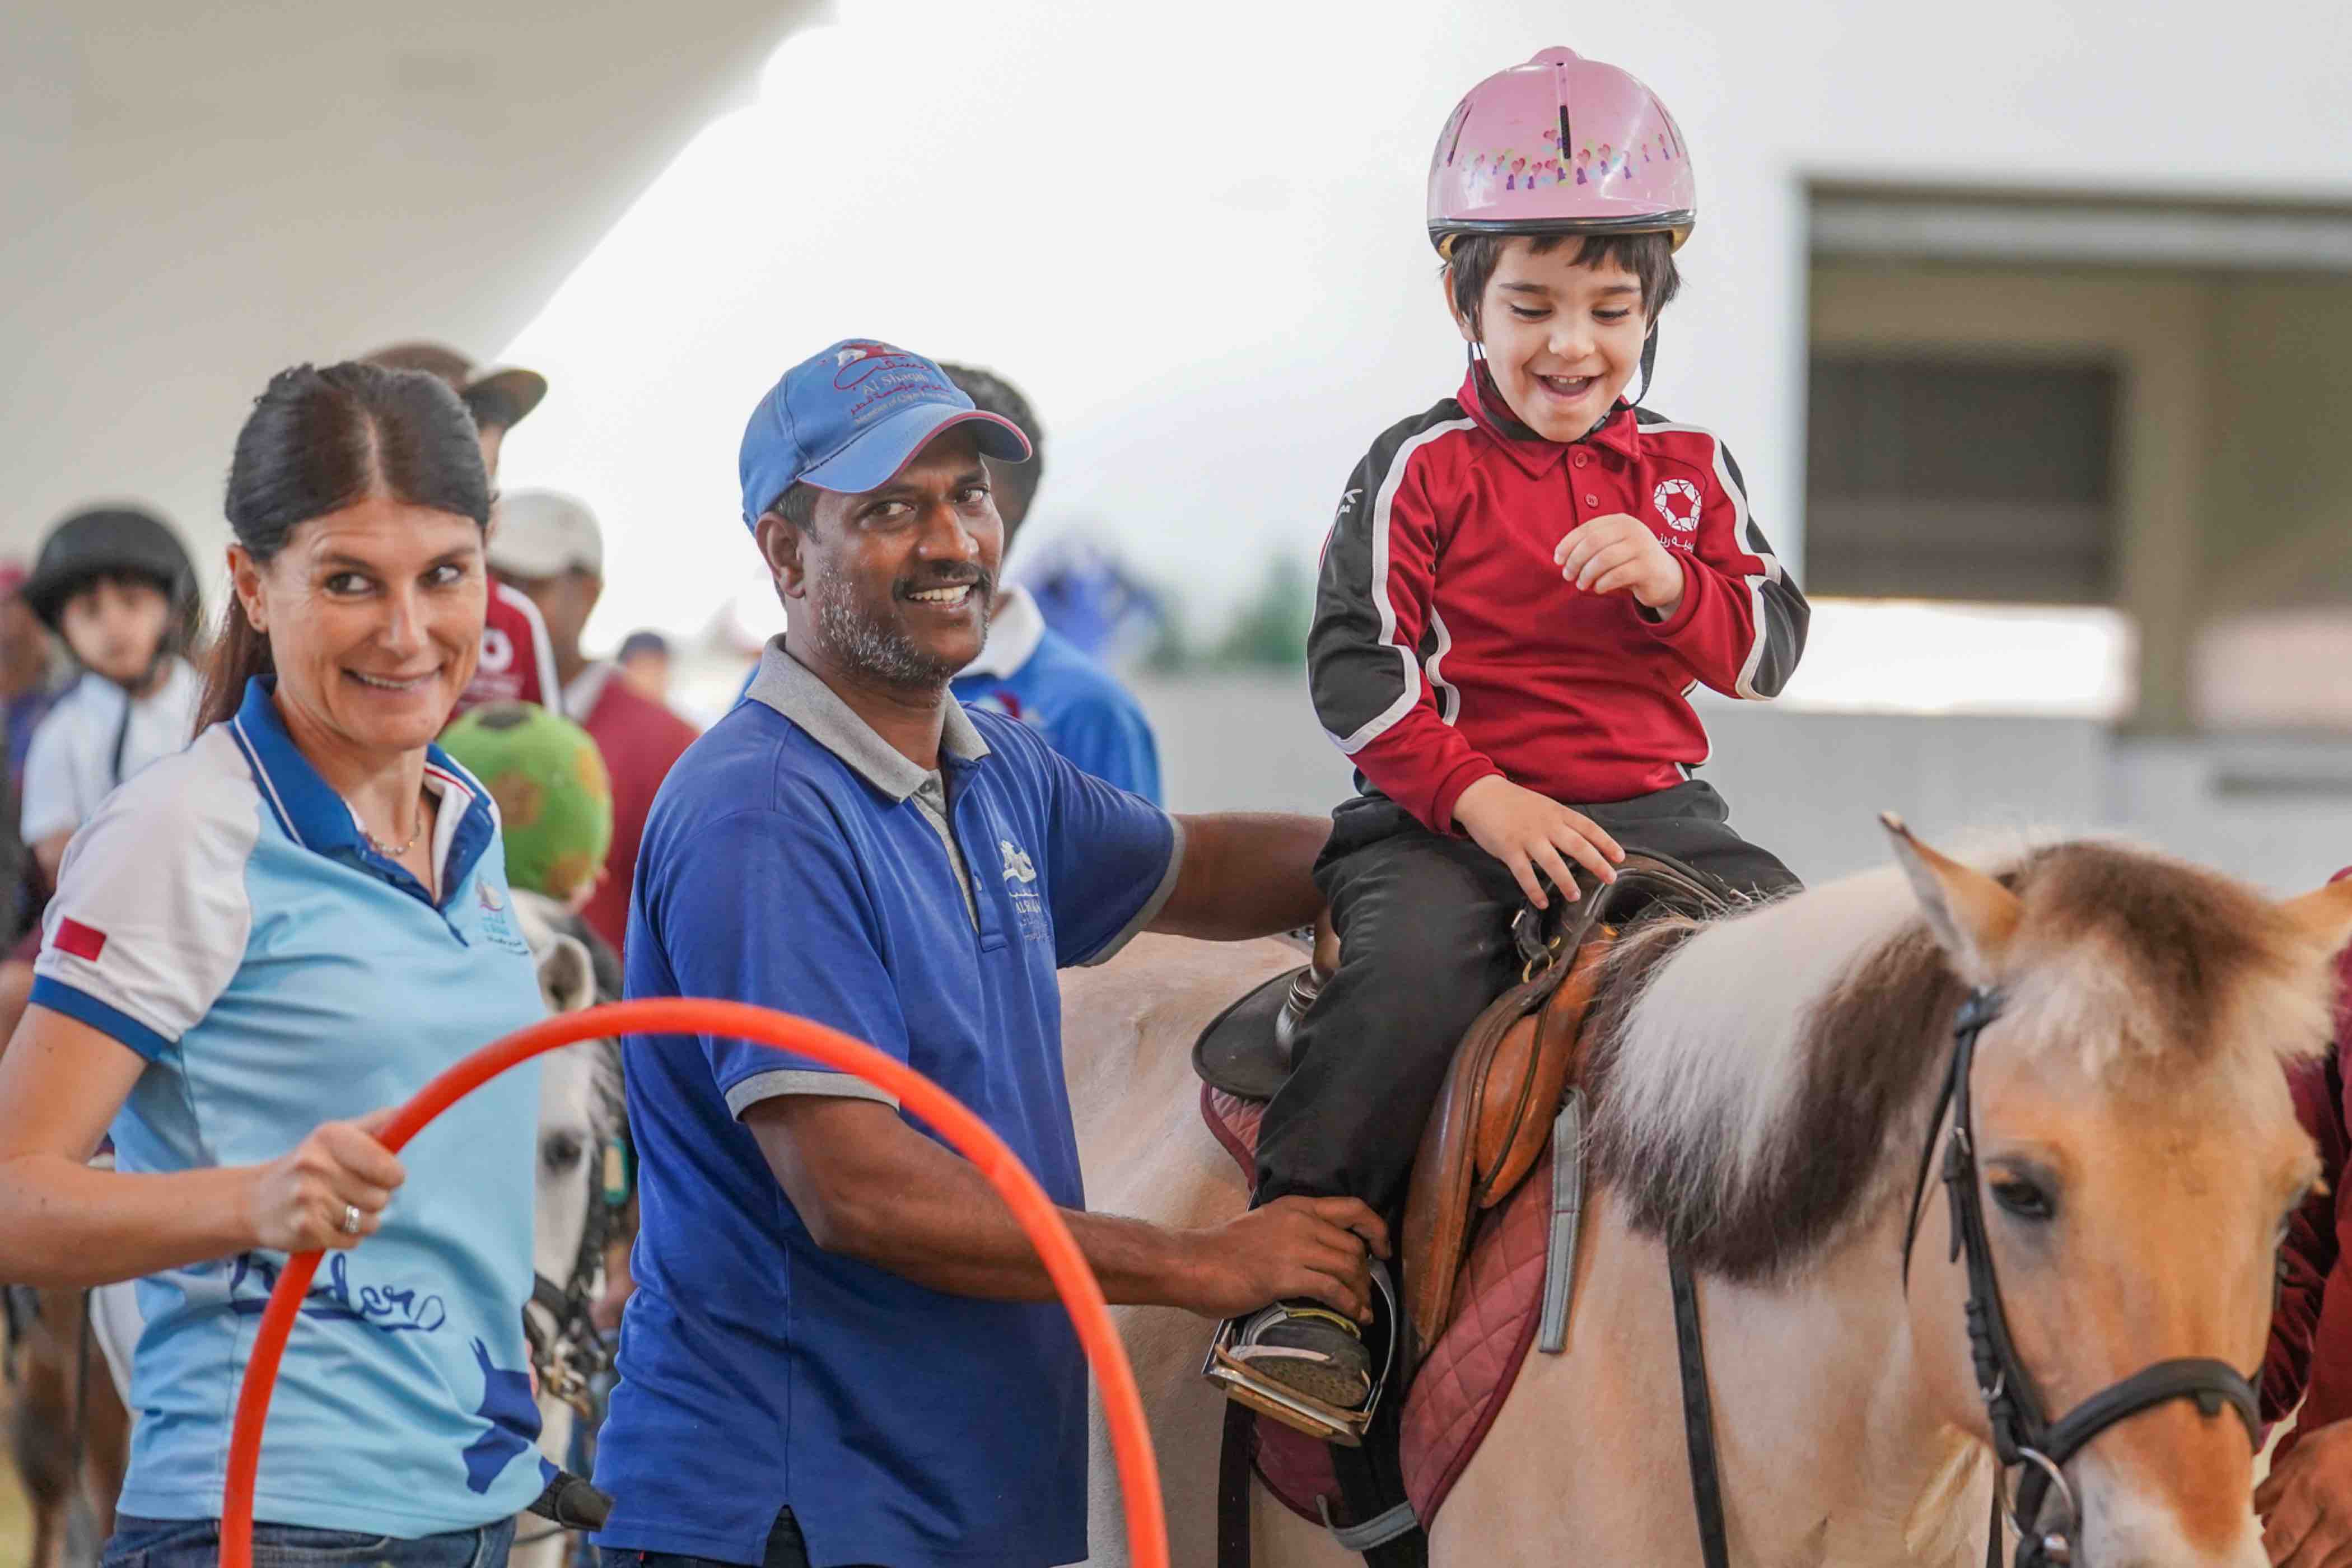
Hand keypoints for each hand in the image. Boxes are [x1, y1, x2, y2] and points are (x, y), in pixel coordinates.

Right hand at [245, 1108, 405, 1253]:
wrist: (254, 1201)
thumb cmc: (308, 1165)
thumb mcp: (335, 1136)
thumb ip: (373, 1125)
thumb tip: (402, 1115)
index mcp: (330, 1137)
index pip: (387, 1167)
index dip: (392, 1175)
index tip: (383, 1176)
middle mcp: (316, 1165)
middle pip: (381, 1198)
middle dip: (374, 1199)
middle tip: (348, 1193)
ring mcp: (308, 1199)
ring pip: (369, 1222)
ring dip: (361, 1221)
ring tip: (336, 1209)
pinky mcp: (305, 1229)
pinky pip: (352, 1241)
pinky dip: (345, 1237)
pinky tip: (325, 1224)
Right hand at [1185, 1197, 1388, 1321]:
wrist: (1192, 1263)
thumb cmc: (1223, 1251)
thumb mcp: (1266, 1225)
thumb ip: (1294, 1231)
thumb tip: (1321, 1252)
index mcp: (1297, 1206)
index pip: (1353, 1208)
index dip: (1376, 1229)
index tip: (1383, 1248)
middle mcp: (1301, 1221)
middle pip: (1354, 1246)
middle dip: (1366, 1273)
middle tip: (1364, 1292)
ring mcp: (1294, 1248)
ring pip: (1348, 1267)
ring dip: (1361, 1292)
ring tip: (1362, 1309)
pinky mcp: (1286, 1276)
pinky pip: (1333, 1290)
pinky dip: (1351, 1305)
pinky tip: (1356, 1317)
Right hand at [1452, 775, 1622, 909]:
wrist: (1480, 794)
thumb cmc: (1512, 802)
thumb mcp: (1542, 805)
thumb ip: (1559, 822)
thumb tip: (1577, 843)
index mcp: (1557, 813)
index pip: (1588, 827)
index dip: (1606, 842)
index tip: (1619, 857)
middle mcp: (1546, 825)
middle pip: (1577, 845)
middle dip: (1596, 863)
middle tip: (1610, 878)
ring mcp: (1527, 837)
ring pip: (1552, 862)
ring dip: (1566, 881)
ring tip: (1575, 896)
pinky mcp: (1508, 848)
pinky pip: (1524, 873)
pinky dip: (1534, 889)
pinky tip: (1542, 902)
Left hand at [1555, 513, 1685, 614]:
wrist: (1665, 576)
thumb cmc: (1630, 562)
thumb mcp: (1612, 547)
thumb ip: (1591, 547)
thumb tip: (1560, 557)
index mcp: (1620, 521)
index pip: (1587, 528)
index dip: (1568, 544)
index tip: (1558, 560)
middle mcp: (1632, 529)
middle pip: (1592, 543)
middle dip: (1575, 561)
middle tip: (1567, 575)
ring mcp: (1642, 547)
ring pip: (1603, 559)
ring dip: (1586, 574)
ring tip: (1581, 584)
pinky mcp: (1647, 567)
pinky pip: (1616, 576)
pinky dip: (1602, 584)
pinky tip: (1598, 588)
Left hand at [2260, 1416, 2351, 1564]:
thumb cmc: (2341, 1447)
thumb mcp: (2301, 1456)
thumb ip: (2273, 1487)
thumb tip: (2251, 1515)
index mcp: (2313, 1493)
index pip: (2283, 1538)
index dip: (2265, 1554)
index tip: (2247, 1557)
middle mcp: (2340, 1519)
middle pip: (2303, 1561)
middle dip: (2281, 1564)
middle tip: (2264, 1562)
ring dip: (2303, 1566)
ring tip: (2286, 1559)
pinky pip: (2345, 1565)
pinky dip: (2327, 1564)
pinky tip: (2313, 1558)